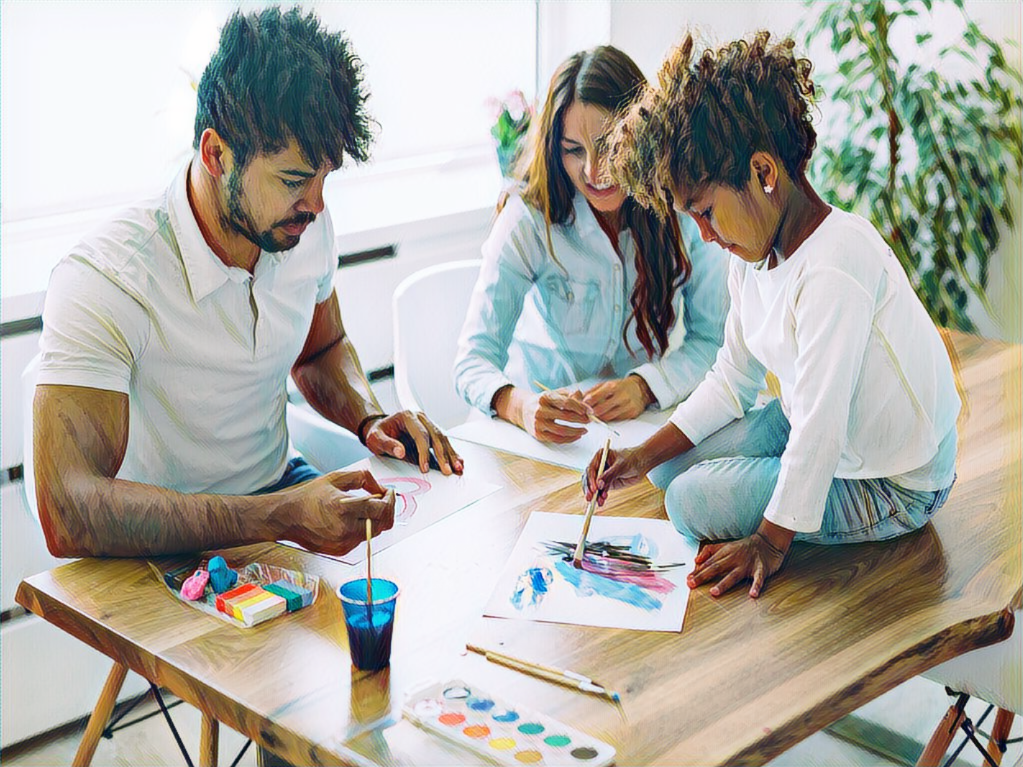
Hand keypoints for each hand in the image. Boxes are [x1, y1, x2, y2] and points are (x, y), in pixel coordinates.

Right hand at [281, 470, 395, 556]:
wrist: (287, 518)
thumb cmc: (309, 496)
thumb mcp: (335, 478)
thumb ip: (362, 478)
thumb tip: (381, 489)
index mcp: (344, 509)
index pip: (381, 509)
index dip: (390, 500)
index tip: (389, 492)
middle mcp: (346, 529)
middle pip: (383, 524)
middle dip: (387, 510)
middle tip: (383, 499)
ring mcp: (344, 543)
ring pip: (374, 532)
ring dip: (375, 519)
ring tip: (366, 507)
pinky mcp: (341, 551)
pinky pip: (362, 539)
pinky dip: (364, 528)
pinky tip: (354, 518)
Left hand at [364, 411, 463, 474]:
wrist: (380, 429)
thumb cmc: (378, 433)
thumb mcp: (375, 438)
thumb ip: (387, 444)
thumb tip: (400, 451)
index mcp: (408, 416)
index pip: (421, 434)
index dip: (424, 452)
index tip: (425, 468)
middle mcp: (421, 418)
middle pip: (436, 436)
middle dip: (443, 455)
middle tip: (448, 471)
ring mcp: (428, 424)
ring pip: (443, 439)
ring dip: (451, 455)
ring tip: (458, 468)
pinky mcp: (432, 433)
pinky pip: (444, 443)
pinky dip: (452, 453)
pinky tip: (459, 462)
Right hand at [521, 389, 589, 443]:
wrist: (523, 410)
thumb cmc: (544, 401)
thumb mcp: (555, 394)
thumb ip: (570, 395)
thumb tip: (584, 402)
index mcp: (545, 397)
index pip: (566, 402)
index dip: (581, 407)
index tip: (590, 411)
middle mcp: (540, 410)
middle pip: (565, 416)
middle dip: (581, 419)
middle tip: (589, 420)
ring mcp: (538, 423)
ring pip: (562, 430)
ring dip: (576, 431)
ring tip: (585, 430)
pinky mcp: (538, 434)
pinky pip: (557, 439)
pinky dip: (569, 439)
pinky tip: (577, 436)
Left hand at [583, 376, 654, 420]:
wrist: (640, 390)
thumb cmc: (619, 387)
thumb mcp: (606, 384)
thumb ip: (592, 392)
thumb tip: (578, 398)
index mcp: (613, 386)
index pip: (597, 396)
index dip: (588, 403)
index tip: (582, 406)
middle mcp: (621, 396)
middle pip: (601, 409)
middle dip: (592, 413)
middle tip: (587, 414)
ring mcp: (627, 406)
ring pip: (608, 417)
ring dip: (599, 418)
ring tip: (595, 416)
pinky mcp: (632, 414)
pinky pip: (616, 420)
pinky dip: (609, 419)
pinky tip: (606, 416)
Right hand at [583, 446, 650, 505]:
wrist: (642, 463)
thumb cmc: (632, 459)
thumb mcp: (621, 466)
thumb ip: (610, 475)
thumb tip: (599, 484)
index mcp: (599, 457)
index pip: (591, 469)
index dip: (591, 479)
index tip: (594, 489)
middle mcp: (598, 465)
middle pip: (589, 478)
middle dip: (590, 489)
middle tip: (590, 498)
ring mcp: (602, 475)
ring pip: (594, 486)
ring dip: (595, 495)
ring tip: (599, 501)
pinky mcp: (607, 483)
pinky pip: (601, 491)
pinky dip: (600, 497)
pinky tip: (602, 501)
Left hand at [687, 522, 792, 597]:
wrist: (768, 541)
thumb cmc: (745, 546)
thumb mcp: (726, 545)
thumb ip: (710, 551)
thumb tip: (696, 561)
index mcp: (726, 552)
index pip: (709, 563)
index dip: (698, 571)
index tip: (688, 579)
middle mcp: (735, 558)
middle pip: (717, 568)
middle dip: (704, 576)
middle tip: (692, 584)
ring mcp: (748, 564)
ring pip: (734, 575)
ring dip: (724, 583)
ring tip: (714, 592)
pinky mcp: (761, 568)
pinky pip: (759, 578)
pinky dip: (756, 586)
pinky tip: (753, 594)